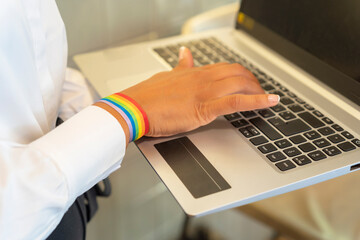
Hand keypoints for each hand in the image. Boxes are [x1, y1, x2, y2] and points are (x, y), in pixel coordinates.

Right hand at [122, 47, 278, 136]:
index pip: (225, 67)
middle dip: (252, 81)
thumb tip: (186, 53)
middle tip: (260, 91)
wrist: (134, 107)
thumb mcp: (166, 75)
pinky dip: (257, 100)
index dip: (240, 74)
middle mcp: (202, 78)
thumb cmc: (146, 96)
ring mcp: (205, 91)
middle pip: (237, 73)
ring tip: (268, 98)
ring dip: (258, 90)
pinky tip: (270, 101)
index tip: (247, 80)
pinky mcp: (204, 107)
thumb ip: (181, 65)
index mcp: (194, 72)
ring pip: (240, 84)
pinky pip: (236, 101)